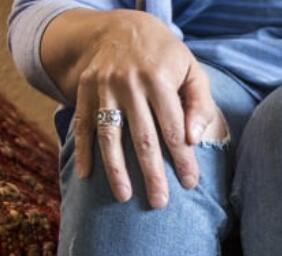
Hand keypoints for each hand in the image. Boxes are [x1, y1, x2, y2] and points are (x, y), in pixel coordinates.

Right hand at [62, 10, 222, 206]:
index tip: (189, 183)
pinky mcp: (84, 90)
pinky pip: (82, 125)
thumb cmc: (165, 57)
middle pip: (142, 138)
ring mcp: (102, 87)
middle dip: (151, 173)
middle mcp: (128, 84)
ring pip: (109, 134)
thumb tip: (195, 139)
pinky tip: (86, 175)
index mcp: (159, 79)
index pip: (173, 128)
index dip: (182, 158)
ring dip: (115, 168)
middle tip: (159, 202)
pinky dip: (82, 150)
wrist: (121, 26)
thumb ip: (199, 104)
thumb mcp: (191, 71)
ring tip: (124, 196)